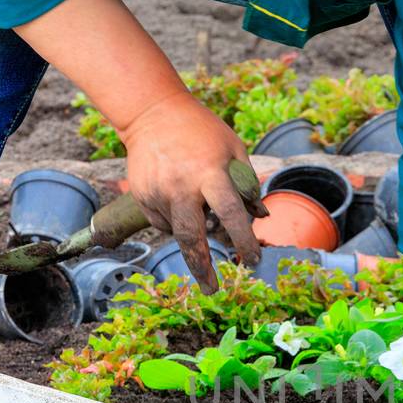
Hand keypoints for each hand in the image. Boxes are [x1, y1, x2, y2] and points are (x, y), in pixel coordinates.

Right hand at [119, 91, 264, 291]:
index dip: (243, 241)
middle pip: (191, 238)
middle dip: (202, 268)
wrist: (153, 113)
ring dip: (192, 231)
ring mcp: (157, 192)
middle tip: (213, 290)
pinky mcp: (142, 196)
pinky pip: (163, 223)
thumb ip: (247, 184)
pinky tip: (178, 198)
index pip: (230, 214)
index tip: (252, 260)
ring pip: (178, 231)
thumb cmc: (202, 131)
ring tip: (196, 204)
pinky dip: (175, 221)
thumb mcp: (233, 148)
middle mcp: (180, 186)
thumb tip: (260, 218)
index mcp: (209, 173)